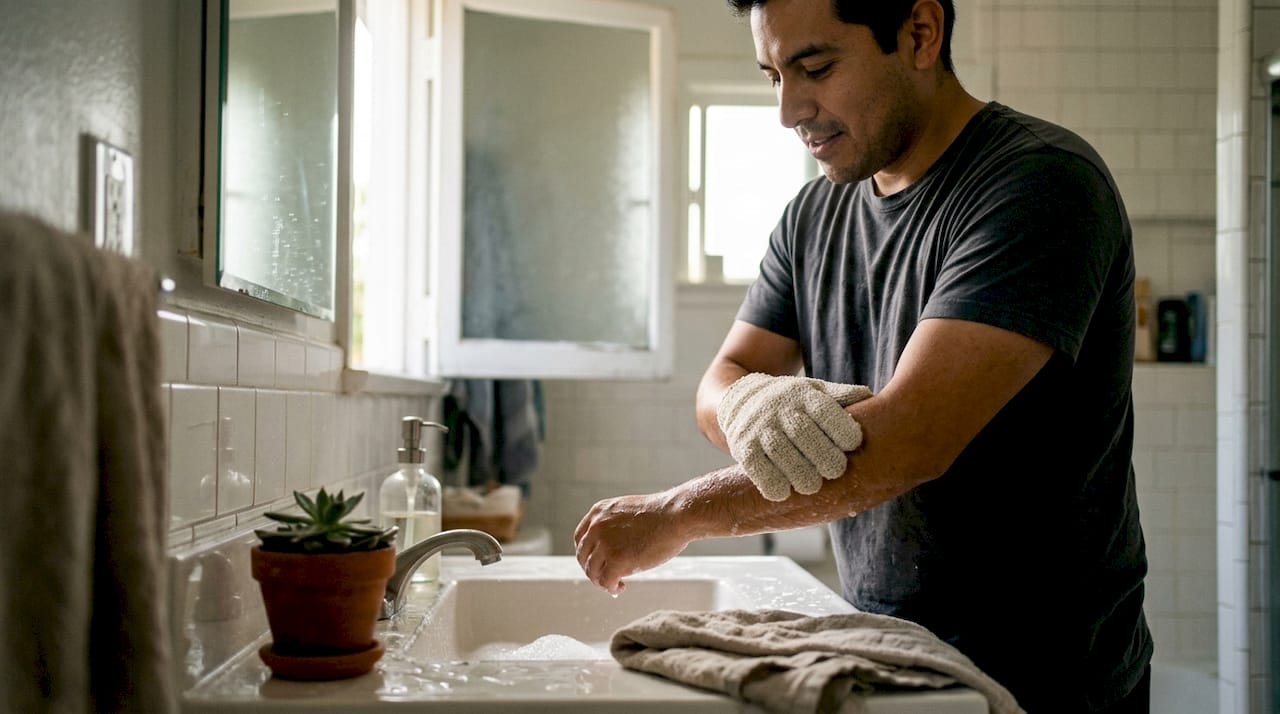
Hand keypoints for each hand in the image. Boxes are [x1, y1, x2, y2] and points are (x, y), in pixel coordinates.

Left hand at [573, 492, 690, 594]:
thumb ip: (614, 526)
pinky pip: (606, 582)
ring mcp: (605, 544)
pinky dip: (611, 588)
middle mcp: (596, 527)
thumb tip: (612, 548)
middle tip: (606, 578)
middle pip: (583, 556)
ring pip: (592, 571)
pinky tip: (620, 588)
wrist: (676, 516)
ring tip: (616, 585)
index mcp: (598, 512)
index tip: (595, 563)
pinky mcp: (616, 560)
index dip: (586, 554)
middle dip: (594, 570)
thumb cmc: (661, 515)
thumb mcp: (628, 512)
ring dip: (602, 582)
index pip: (580, 538)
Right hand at [716, 374, 870, 499]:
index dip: (843, 430)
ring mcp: (758, 428)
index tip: (852, 445)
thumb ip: (841, 396)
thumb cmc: (790, 401)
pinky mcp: (743, 447)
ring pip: (781, 453)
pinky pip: (757, 469)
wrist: (739, 399)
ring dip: (800, 475)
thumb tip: (869, 396)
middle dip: (824, 457)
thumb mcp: (814, 390)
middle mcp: (778, 408)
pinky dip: (773, 484)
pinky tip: (785, 491)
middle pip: (804, 433)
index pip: (825, 411)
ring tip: (812, 486)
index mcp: (802, 394)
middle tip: (835, 471)